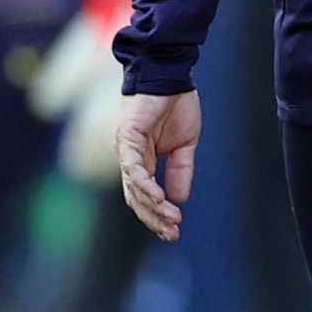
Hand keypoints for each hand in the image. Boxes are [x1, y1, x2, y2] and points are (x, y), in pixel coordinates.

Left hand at [118, 89, 200, 240]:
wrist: (171, 76)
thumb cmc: (176, 106)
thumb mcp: (184, 146)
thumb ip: (180, 170)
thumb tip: (179, 199)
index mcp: (143, 162)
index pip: (145, 197)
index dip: (158, 215)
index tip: (174, 231)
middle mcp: (131, 159)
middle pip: (136, 199)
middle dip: (154, 219)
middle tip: (172, 234)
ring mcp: (127, 150)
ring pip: (134, 188)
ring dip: (153, 207)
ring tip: (171, 220)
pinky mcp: (128, 138)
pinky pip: (134, 168)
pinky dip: (146, 185)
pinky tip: (160, 198)